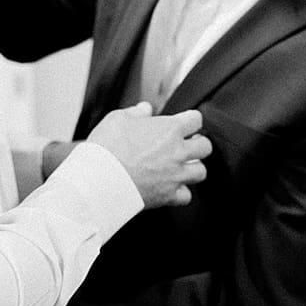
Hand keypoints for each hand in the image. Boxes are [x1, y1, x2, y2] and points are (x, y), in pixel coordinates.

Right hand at [86, 102, 210, 207]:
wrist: (99, 179)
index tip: (185, 122)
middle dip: (197, 144)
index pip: (196, 119)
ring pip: (201, 172)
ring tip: (181, 166)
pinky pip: (186, 195)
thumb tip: (145, 109)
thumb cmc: (107, 148)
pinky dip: (181, 192)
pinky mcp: (168, 195)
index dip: (190, 119)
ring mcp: (175, 175)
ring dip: (192, 168)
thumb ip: (136, 112)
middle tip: (187, 144)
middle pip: (205, 146)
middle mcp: (177, 152)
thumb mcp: (117, 119)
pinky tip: (171, 187)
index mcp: (169, 129)